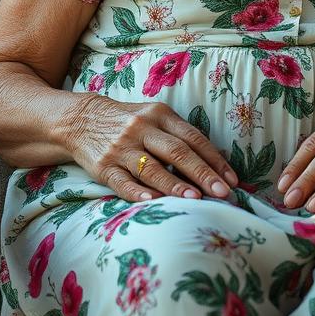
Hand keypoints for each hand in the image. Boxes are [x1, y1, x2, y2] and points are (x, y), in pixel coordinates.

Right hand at [62, 96, 237, 202]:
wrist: (82, 119)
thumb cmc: (130, 122)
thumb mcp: (154, 118)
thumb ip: (180, 135)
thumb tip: (216, 161)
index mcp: (159, 114)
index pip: (193, 138)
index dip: (214, 159)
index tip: (232, 179)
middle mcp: (142, 128)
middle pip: (177, 152)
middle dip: (202, 174)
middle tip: (222, 193)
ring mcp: (122, 148)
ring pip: (152, 169)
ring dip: (175, 185)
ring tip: (195, 200)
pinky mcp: (103, 166)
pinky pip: (122, 182)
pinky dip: (137, 192)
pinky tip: (151, 201)